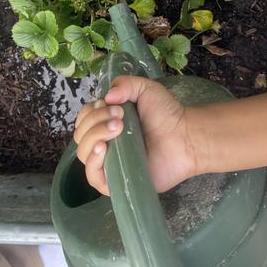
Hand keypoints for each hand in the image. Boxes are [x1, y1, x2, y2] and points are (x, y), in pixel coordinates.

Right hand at [73, 75, 198, 194]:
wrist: (185, 137)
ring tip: (117, 129)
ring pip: (84, 153)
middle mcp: (105, 143)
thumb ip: (124, 84)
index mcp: (106, 123)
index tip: (112, 105)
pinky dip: (93, 161)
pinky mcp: (117, 182)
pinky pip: (93, 177)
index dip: (92, 111)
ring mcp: (110, 163)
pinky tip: (103, 149)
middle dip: (95, 121)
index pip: (83, 119)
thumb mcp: (145, 89)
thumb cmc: (167, 114)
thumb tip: (106, 96)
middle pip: (81, 134)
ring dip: (94, 137)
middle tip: (120, 117)